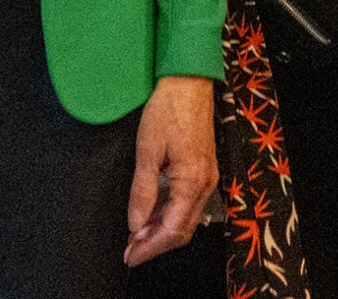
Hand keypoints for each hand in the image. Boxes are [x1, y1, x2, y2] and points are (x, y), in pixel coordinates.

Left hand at [122, 75, 216, 267]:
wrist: (188, 82)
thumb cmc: (168, 111)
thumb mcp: (147, 151)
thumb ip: (142, 192)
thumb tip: (135, 225)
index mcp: (192, 181)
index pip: (172, 229)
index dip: (150, 247)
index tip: (130, 255)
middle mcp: (205, 184)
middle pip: (183, 230)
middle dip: (156, 244)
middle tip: (130, 250)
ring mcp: (207, 177)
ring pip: (187, 219)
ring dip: (162, 231)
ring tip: (136, 236)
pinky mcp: (204, 170)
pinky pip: (188, 204)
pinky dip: (170, 215)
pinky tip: (151, 215)